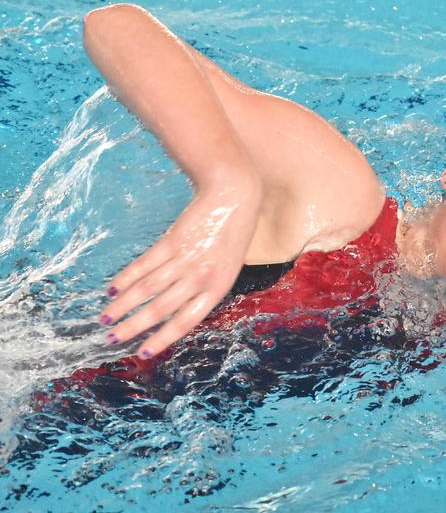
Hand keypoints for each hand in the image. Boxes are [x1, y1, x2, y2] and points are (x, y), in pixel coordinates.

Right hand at [99, 180, 261, 357]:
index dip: (162, 338)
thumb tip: (176, 307)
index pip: (186, 321)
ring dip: (124, 304)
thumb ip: (206, 287)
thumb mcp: (228, 267)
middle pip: (161, 308)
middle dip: (134, 326)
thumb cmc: (233, 234)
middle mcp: (201, 277)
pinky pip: (145, 264)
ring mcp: (186, 258)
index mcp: (218, 288)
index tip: (142, 353)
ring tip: (106, 317)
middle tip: (112, 339)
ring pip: (148, 288)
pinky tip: (113, 289)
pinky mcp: (172, 241)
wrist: (234, 197)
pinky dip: (127, 278)